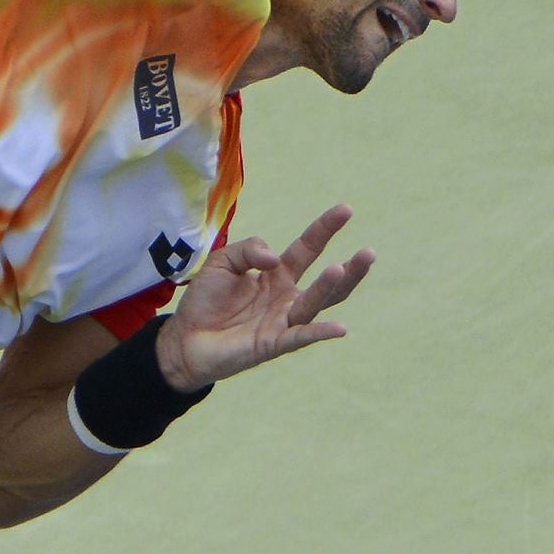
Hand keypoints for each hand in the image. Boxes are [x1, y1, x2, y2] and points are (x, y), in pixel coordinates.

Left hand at [154, 204, 374, 389]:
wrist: (185, 338)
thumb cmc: (205, 300)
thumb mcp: (223, 261)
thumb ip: (248, 250)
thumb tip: (275, 257)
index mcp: (277, 274)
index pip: (308, 248)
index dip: (325, 229)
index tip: (347, 209)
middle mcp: (287, 297)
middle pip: (326, 280)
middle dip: (349, 268)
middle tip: (369, 252)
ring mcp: (283, 321)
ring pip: (315, 304)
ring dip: (329, 287)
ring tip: (341, 269)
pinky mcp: (273, 344)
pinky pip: (300, 337)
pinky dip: (319, 333)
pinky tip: (339, 329)